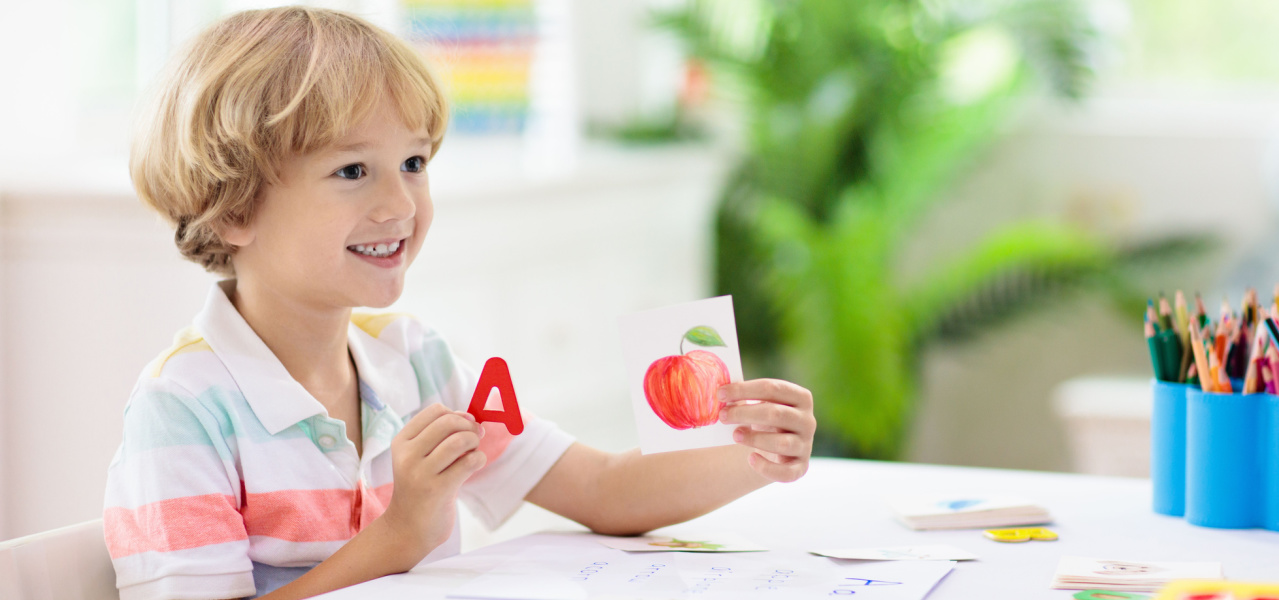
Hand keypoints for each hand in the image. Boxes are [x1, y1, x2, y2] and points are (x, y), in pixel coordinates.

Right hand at [380, 403, 486, 561]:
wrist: (408, 528)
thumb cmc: (420, 488)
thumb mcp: (419, 457)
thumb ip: (440, 435)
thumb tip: (470, 417)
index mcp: (402, 442)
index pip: (435, 411)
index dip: (456, 414)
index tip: (465, 426)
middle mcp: (407, 455)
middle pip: (448, 422)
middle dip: (469, 427)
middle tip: (476, 437)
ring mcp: (421, 473)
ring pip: (459, 441)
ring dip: (474, 442)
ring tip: (473, 452)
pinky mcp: (437, 490)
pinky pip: (469, 463)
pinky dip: (479, 459)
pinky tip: (475, 465)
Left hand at [718, 379, 814, 482]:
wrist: (774, 448)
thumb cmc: (764, 419)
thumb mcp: (759, 404)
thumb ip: (745, 398)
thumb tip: (722, 394)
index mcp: (800, 397)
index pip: (773, 388)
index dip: (745, 390)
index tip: (720, 393)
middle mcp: (807, 420)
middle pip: (776, 414)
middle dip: (745, 413)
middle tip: (723, 416)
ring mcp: (805, 445)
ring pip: (782, 443)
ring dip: (755, 438)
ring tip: (735, 435)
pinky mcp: (800, 467)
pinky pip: (786, 472)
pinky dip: (767, 467)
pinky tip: (751, 459)